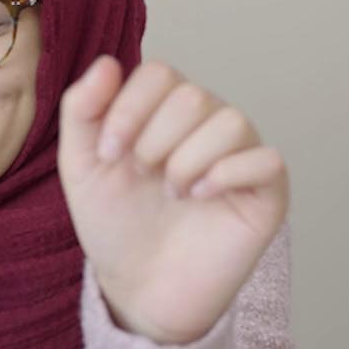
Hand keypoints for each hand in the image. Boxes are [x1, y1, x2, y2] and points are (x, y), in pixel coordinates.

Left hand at [59, 57, 287, 344]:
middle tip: (144, 176)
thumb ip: (82, 111)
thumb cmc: (115, 224)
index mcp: (164, 113)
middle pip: (193, 96)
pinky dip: (226, 175)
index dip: (128, 108)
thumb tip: (105, 63)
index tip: (108, 154)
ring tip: (172, 194)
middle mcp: (207, 125)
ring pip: (230, 122)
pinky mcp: (267, 190)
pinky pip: (266, 159)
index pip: (159, 74)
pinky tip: (200, 198)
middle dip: (154, 140)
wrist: (139, 285)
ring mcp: (241, 155)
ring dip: (186, 161)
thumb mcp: (80, 166)